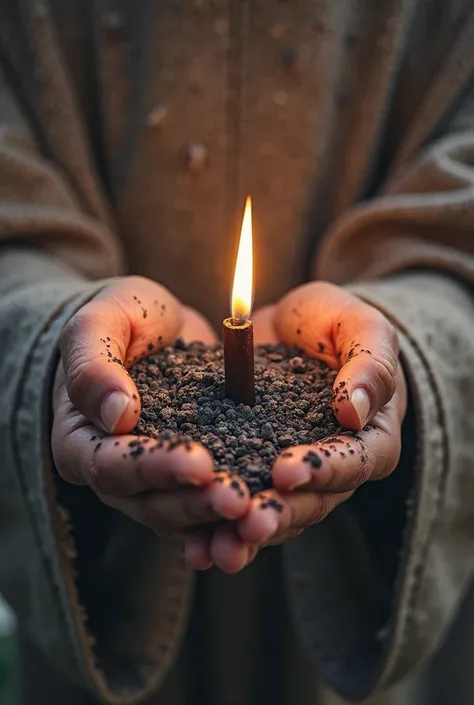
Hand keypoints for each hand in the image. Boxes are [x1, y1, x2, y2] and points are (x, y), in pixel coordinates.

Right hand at [52, 276, 250, 544]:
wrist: (156, 327)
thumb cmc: (119, 320)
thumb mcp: (99, 323)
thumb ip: (94, 365)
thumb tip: (117, 414)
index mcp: (80, 441)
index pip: (110, 465)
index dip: (154, 467)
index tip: (198, 463)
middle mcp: (115, 474)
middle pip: (150, 503)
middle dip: (195, 502)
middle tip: (238, 498)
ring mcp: (154, 483)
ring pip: (182, 515)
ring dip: (219, 519)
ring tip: (256, 514)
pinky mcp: (191, 479)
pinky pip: (209, 508)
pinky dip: (234, 517)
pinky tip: (265, 520)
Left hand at [184, 282, 406, 571]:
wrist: (294, 330)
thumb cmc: (337, 325)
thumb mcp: (362, 327)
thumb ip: (370, 364)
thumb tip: (353, 411)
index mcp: (369, 438)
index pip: (354, 462)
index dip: (322, 470)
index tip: (285, 472)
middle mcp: (332, 470)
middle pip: (312, 502)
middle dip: (280, 513)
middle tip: (248, 523)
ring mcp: (290, 477)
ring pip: (274, 513)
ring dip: (246, 533)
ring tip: (219, 547)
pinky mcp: (250, 471)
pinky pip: (238, 503)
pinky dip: (217, 526)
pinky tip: (194, 544)